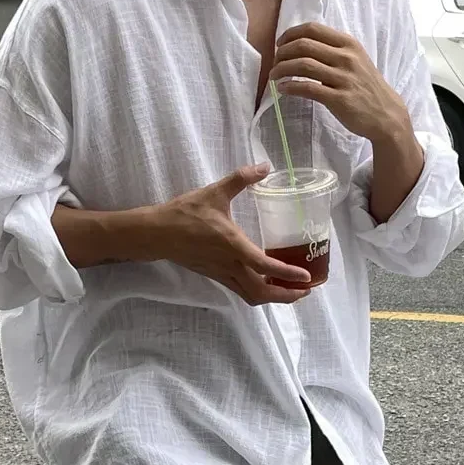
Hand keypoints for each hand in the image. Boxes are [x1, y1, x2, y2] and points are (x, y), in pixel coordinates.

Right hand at [148, 166, 311, 306]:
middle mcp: (229, 266)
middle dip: (286, 296)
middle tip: (305, 289)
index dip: (288, 274)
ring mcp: (222, 274)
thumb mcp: (215, 192)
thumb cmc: (185, 213)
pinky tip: (267, 283)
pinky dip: (258, 292)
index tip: (305, 277)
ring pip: (251, 296)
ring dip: (273, 298)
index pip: (265, 266)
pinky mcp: (216, 276)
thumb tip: (264, 166)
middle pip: (261, 293)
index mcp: (233, 246)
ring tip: (291, 291)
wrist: (157, 233)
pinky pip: (242, 291)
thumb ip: (242, 178)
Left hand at [270, 23, 410, 142]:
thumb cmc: (366, 87)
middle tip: (274, 62)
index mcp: (348, 43)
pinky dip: (290, 87)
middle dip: (282, 52)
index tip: (279, 44)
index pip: (313, 29)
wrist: (385, 113)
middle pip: (304, 45)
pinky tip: (282, 89)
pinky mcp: (339, 99)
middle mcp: (346, 57)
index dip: (291, 34)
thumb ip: (333, 52)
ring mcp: (343, 78)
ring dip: (282, 69)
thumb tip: (302, 47)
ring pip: (303, 65)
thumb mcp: (354, 60)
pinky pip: (308, 88)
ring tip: (273, 76)